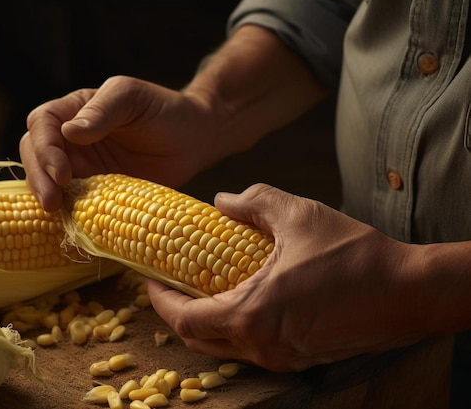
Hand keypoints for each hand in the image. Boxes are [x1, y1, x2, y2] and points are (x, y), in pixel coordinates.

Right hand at [19, 76, 213, 210]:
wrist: (193, 141)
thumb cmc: (165, 110)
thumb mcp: (133, 98)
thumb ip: (103, 110)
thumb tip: (69, 132)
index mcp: (75, 110)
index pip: (42, 124)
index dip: (45, 148)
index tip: (61, 172)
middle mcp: (70, 139)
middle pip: (34, 153)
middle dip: (38, 176)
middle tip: (52, 201)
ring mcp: (81, 167)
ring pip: (46, 180)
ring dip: (45, 196)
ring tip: (56, 211)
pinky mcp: (95, 193)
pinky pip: (71, 203)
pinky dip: (66, 212)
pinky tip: (70, 222)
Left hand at [147, 184, 423, 371]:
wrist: (409, 291)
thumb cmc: (354, 255)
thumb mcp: (299, 215)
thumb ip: (253, 202)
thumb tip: (221, 200)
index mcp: (252, 314)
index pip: (185, 319)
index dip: (159, 300)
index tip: (148, 280)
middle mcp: (262, 346)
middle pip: (198, 340)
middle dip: (177, 313)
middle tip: (169, 286)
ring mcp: (282, 358)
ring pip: (224, 348)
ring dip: (205, 322)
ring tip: (200, 290)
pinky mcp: (300, 359)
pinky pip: (251, 349)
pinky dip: (233, 329)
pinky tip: (240, 300)